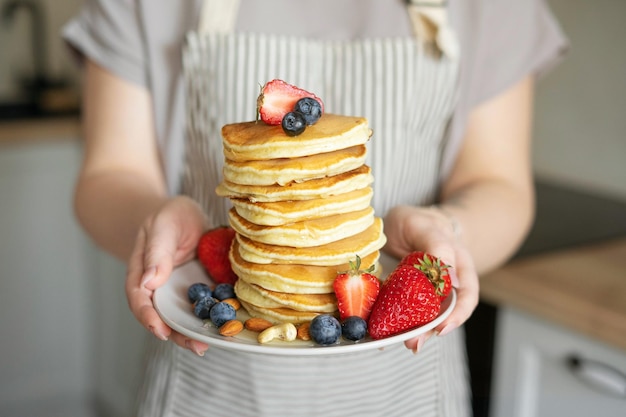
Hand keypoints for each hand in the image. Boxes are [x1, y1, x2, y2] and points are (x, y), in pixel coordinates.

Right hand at [125, 196, 209, 355]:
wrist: (186, 215)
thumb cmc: (169, 217)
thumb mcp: (163, 226)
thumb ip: (157, 252)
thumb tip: (149, 282)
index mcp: (142, 274)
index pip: (139, 300)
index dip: (148, 317)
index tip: (160, 330)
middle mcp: (160, 290)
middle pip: (163, 318)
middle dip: (179, 335)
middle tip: (196, 346)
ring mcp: (181, 293)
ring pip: (186, 318)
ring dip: (198, 332)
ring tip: (214, 343)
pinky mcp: (202, 291)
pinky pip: (208, 307)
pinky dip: (217, 317)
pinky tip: (230, 325)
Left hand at [383, 205, 478, 352]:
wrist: (408, 226)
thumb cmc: (417, 224)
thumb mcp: (422, 225)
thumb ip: (436, 244)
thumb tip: (451, 280)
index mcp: (458, 262)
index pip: (466, 292)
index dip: (457, 313)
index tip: (441, 327)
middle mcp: (449, 282)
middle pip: (448, 313)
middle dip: (431, 330)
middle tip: (414, 343)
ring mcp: (430, 292)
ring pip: (430, 318)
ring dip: (417, 333)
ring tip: (404, 344)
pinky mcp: (411, 298)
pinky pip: (409, 314)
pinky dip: (400, 326)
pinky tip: (387, 335)